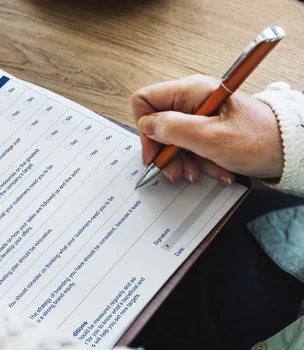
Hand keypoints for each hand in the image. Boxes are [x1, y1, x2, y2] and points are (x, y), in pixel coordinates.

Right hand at [132, 74, 283, 183]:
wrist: (290, 149)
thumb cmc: (259, 140)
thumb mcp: (211, 137)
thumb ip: (174, 129)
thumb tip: (147, 126)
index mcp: (191, 91)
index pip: (145, 100)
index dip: (145, 128)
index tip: (155, 152)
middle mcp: (192, 99)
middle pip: (158, 124)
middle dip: (166, 152)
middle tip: (177, 171)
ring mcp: (199, 114)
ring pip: (173, 139)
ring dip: (183, 161)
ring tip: (199, 173)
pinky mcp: (207, 128)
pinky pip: (190, 146)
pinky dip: (198, 161)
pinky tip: (214, 170)